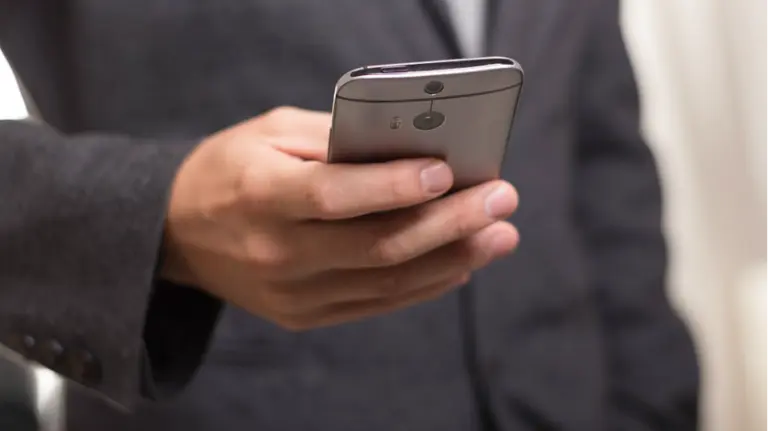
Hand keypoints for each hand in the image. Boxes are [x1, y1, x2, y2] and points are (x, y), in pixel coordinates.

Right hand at [163, 106, 518, 329]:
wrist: (178, 234)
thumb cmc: (230, 169)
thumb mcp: (269, 132)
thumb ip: (334, 137)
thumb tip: (408, 148)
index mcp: (261, 195)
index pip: (335, 197)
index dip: (393, 187)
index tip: (448, 171)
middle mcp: (277, 252)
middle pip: (378, 246)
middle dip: (449, 223)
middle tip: (501, 200)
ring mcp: (292, 294)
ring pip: (387, 283)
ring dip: (452, 259)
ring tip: (498, 236)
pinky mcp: (305, 316)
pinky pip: (376, 305)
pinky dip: (423, 285)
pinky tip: (460, 264)